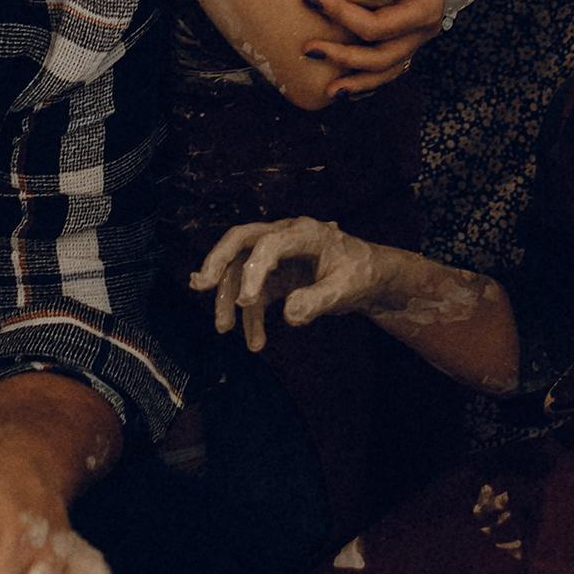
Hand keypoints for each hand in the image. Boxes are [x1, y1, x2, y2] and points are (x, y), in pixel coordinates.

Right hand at [192, 216, 400, 352]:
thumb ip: (318, 300)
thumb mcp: (346, 289)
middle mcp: (284, 237)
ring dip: (229, 299)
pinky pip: (254, 294)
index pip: (268, 244)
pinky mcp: (275, 276)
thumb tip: (289, 316)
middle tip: (201, 285)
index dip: (253, 271)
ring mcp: (277, 256)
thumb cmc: (361, 275)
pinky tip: (255, 342)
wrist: (372, 278)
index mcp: (304, 232)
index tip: (247, 301)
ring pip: (240, 269)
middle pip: (240, 240)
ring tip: (223, 328)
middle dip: (218, 262)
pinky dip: (250, 317)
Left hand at [299, 0, 471, 96]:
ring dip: (357, 81)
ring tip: (328, 90)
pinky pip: (388, 65)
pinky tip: (346, 82)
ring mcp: (416, 35)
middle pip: (382, 57)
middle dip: (343, 58)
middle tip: (307, 50)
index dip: (342, 17)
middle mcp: (424, 28)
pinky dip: (367, 77)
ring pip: (387, 70)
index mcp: (427, 8)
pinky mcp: (407, 34)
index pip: (378, 25)